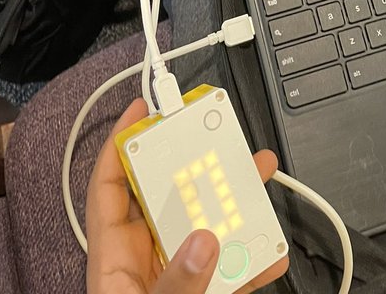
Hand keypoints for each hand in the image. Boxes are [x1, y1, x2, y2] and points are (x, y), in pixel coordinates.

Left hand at [86, 99, 288, 293]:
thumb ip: (174, 288)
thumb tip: (202, 242)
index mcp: (112, 264)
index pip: (112, 187)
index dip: (124, 144)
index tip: (145, 109)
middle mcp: (142, 267)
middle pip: (169, 199)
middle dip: (199, 166)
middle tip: (225, 139)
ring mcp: (173, 284)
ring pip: (205, 229)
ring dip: (236, 207)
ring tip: (261, 181)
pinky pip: (228, 272)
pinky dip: (252, 261)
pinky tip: (273, 253)